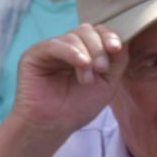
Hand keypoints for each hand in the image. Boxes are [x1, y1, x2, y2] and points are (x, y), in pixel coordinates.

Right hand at [8, 23, 125, 137]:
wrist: (53, 126)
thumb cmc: (77, 108)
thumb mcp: (108, 82)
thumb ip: (118, 59)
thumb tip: (122, 38)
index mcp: (83, 52)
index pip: (98, 33)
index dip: (109, 36)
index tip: (116, 49)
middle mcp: (66, 48)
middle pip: (87, 30)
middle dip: (99, 48)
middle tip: (101, 69)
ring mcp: (49, 50)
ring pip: (73, 36)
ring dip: (87, 55)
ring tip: (87, 79)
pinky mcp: (33, 55)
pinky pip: (55, 44)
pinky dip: (72, 52)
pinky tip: (81, 65)